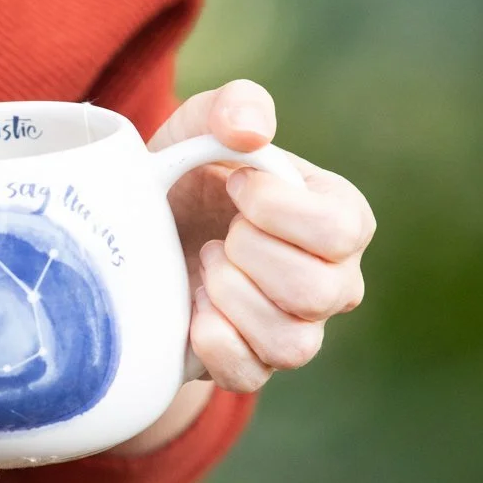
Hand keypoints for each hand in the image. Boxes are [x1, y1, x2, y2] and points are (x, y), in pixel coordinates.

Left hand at [152, 80, 373, 392]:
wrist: (140, 237)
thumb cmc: (187, 177)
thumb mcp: (200, 127)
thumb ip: (233, 105)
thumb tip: (251, 132)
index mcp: (340, 219)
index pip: (342, 230)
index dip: (276, 208)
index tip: (234, 185)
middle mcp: (334, 282)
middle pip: (319, 291)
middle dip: (251, 253)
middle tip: (220, 232)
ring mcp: (297, 331)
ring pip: (293, 344)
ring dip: (232, 297)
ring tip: (206, 264)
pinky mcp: (253, 368)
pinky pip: (250, 377)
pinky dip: (214, 342)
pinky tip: (192, 309)